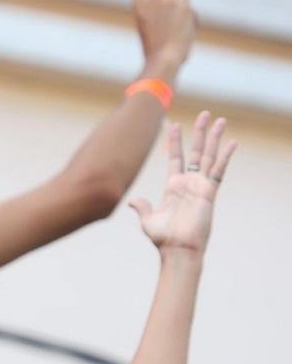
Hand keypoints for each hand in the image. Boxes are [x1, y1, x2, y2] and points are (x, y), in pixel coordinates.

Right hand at [125, 0, 195, 75]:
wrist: (164, 59)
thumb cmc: (153, 50)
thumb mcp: (151, 29)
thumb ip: (163, 13)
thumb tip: (183, 12)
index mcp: (140, 3)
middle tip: (168, 16)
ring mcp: (173, 0)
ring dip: (181, 10)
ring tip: (174, 31)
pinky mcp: (187, 7)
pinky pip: (191, 12)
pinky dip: (190, 21)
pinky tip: (182, 35)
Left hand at [128, 111, 236, 253]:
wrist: (177, 249)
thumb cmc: (163, 238)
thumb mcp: (148, 220)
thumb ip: (143, 207)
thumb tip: (132, 201)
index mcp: (173, 186)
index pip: (175, 158)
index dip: (175, 142)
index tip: (174, 125)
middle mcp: (188, 183)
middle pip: (195, 152)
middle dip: (199, 133)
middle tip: (204, 114)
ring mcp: (200, 186)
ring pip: (208, 156)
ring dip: (214, 138)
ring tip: (219, 120)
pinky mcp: (210, 192)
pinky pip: (219, 171)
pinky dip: (225, 157)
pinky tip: (232, 143)